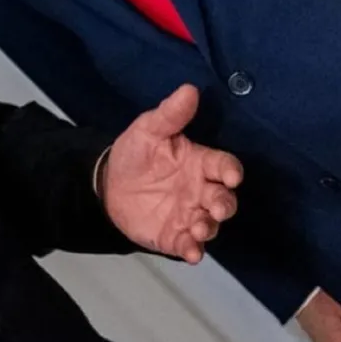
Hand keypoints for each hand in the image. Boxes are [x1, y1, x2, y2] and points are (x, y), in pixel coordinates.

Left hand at [102, 84, 242, 262]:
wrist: (109, 185)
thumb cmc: (136, 154)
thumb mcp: (148, 130)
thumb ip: (170, 114)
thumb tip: (189, 90)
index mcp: (200, 162)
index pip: (224, 166)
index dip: (231, 171)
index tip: (231, 175)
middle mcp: (201, 190)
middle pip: (224, 198)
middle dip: (225, 204)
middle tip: (217, 207)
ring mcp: (191, 214)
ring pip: (211, 224)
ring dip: (209, 228)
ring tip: (200, 227)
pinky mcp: (176, 236)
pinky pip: (190, 245)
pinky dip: (194, 250)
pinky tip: (191, 252)